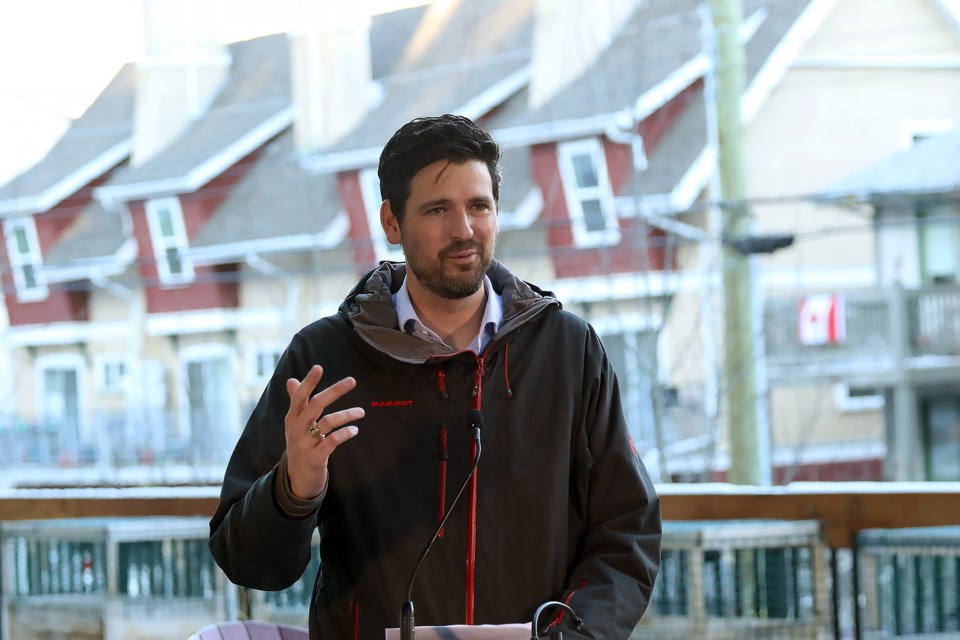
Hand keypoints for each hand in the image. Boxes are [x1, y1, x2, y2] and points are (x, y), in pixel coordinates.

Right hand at [284, 364, 363, 498]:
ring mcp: (304, 444)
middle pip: (315, 405)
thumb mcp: (295, 425)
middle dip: (334, 391)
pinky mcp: (315, 458)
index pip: (299, 396)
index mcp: (292, 419)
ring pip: (327, 422)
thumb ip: (296, 402)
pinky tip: (355, 429)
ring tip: (361, 412)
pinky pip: (332, 441)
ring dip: (347, 414)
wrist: (297, 479)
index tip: (318, 367)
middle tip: (352, 380)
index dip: (308, 382)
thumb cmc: (300, 445)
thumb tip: (291, 380)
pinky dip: (345, 433)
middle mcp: (296, 429)